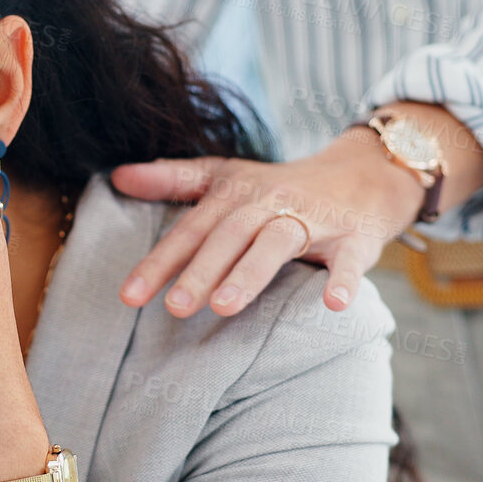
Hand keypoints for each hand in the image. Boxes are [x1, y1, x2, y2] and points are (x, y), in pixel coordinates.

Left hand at [108, 129, 427, 315]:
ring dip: (250, 273)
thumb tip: (117, 176)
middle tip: (174, 308)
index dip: (160, 262)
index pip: (191, 231)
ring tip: (223, 308)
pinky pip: (349, 259)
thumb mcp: (227, 175)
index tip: (129, 296)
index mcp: (235, 194)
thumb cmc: (282, 186)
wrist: (365, 173)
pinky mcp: (355, 237)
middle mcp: (270, 203)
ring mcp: (313, 219)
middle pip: (229, 236)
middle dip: (201, 271)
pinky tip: (333, 304)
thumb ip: (173, 179)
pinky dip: (343, 279)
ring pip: (277, 243)